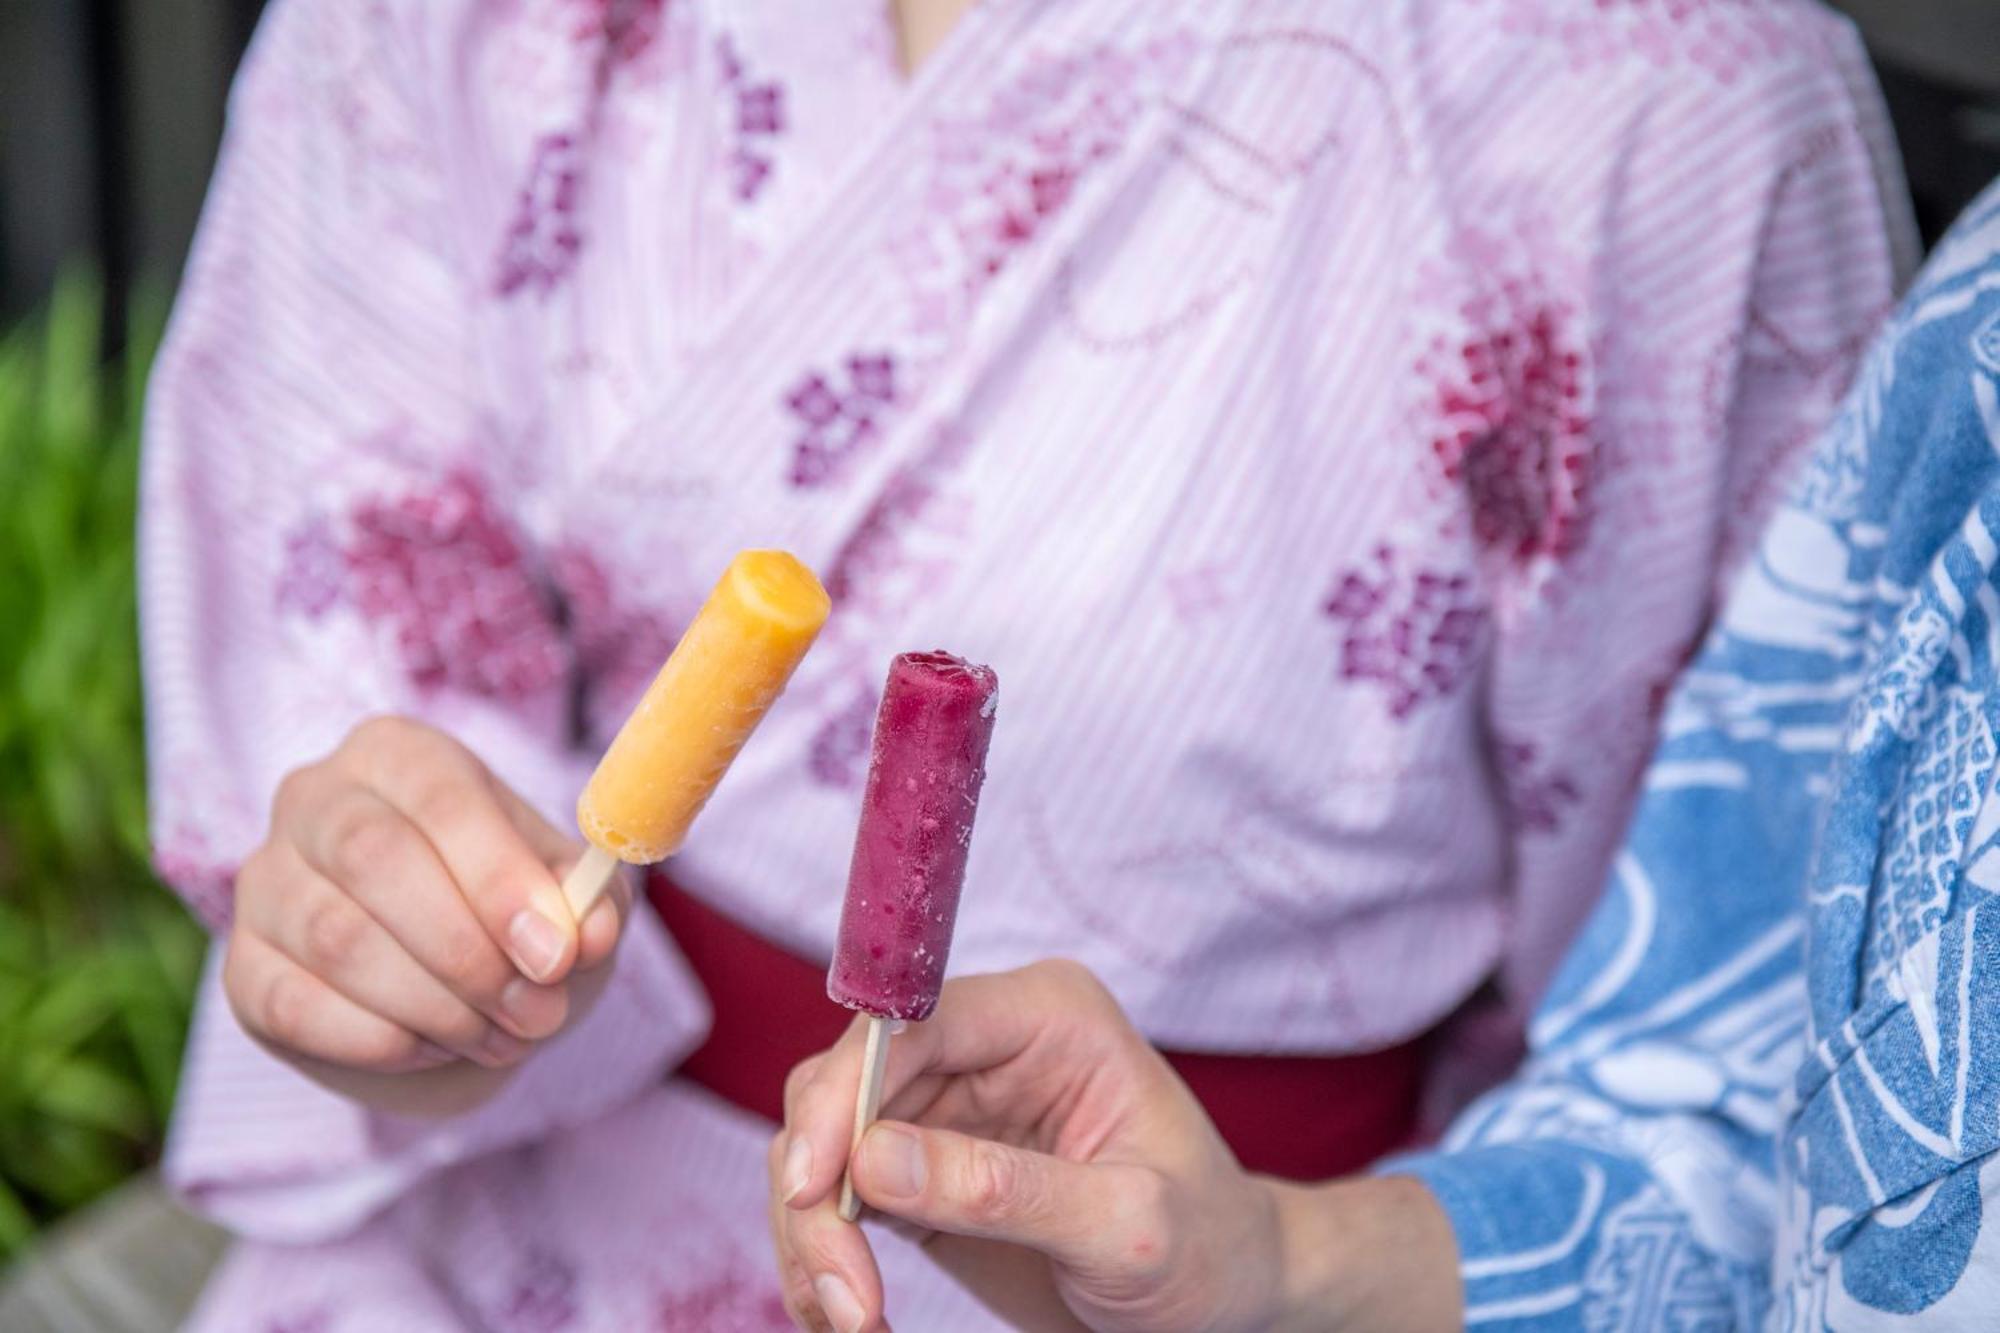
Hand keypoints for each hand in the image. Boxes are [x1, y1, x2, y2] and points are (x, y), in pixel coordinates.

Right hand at [224, 715, 628, 1115]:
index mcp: (400, 754)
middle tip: (538, 1010)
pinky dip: (383, 1040)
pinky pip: (298, 1006)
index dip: (499, 878)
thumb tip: (587, 933)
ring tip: (503, 1034)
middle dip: (468, 951)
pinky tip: (436, 1048)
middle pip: (375, 860)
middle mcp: (316, 798)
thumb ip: (587, 903)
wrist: (458, 993)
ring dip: (437, 1005)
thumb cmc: (512, 917)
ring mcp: (265, 882)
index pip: (440, 798)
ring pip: (336, 939)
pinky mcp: (243, 968)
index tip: (555, 953)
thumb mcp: (569, 897)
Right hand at [769, 960, 1462, 1332]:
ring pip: (825, 1141)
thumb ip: (1005, 1190)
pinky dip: (824, 1254)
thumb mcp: (1127, 1226)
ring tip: (850, 1321)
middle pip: (846, 1085)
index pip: (909, 1024)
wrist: (1226, 1295)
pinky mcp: (922, 1164)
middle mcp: (986, 1043)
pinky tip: (849, 1313)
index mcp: (1046, 1015)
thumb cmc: (1207, 1246)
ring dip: (814, 1233)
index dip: (843, 1096)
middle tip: (840, 1296)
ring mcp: (948, 1102)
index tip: (812, 1186)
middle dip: (819, 1188)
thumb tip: (872, 1161)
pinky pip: (837, 1193)